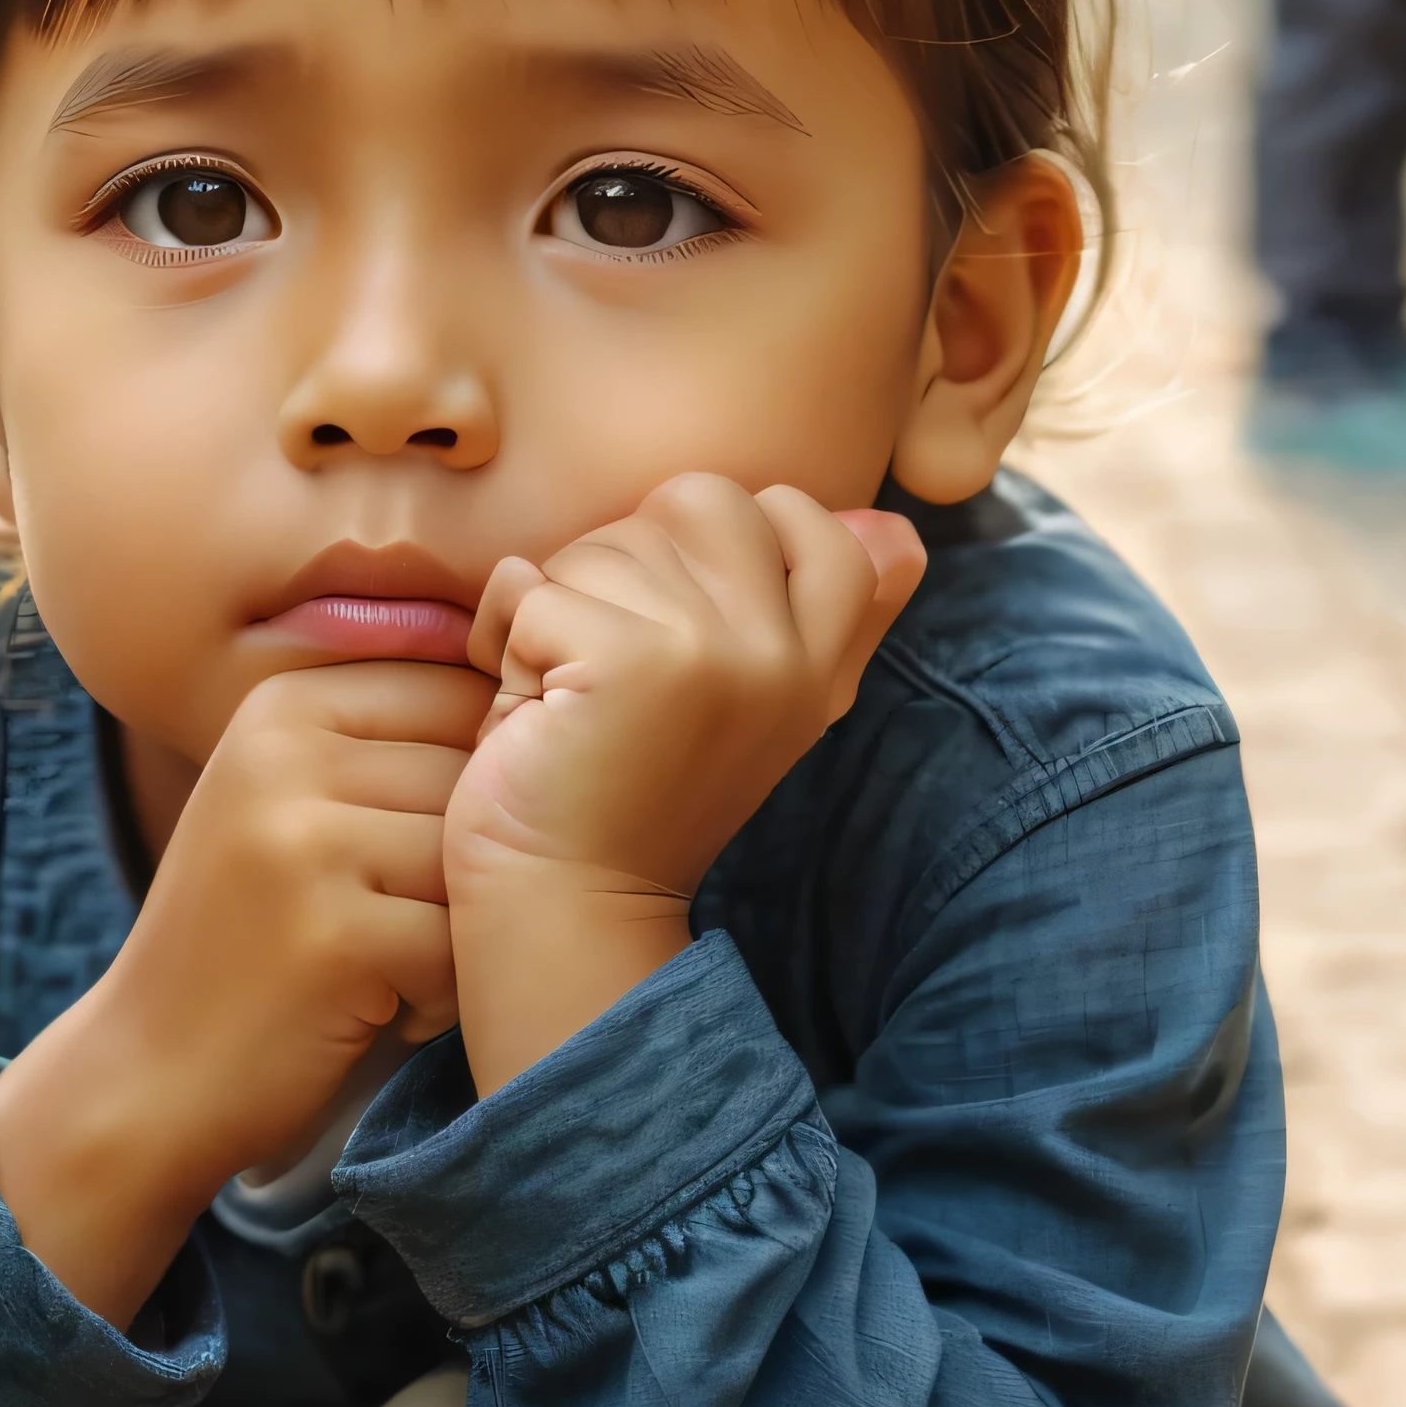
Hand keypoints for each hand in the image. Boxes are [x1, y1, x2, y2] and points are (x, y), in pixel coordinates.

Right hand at [0, 659, 487, 1325]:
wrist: (149, 1072)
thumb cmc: (247, 934)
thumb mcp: (285, 799)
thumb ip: (382, 737)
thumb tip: (529, 676)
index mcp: (282, 705)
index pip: (451, 686)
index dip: (475, 774)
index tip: (414, 848)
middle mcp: (286, 755)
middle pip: (471, 771)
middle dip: (471, 856)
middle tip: (403, 920)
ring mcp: (303, 843)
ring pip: (471, 855)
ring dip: (458, 925)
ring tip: (396, 962)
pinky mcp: (332, 937)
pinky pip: (455, 941)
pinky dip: (441, 991)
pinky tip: (387, 1009)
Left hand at [446, 475, 924, 1092]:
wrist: (569, 907)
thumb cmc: (637, 788)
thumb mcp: (754, 699)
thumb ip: (824, 614)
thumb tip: (901, 531)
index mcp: (818, 660)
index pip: (808, 517)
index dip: (725, 542)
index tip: (688, 633)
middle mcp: (783, 652)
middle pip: (696, 499)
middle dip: (627, 562)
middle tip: (615, 661)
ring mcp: (714, 652)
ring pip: (601, 542)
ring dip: (558, 606)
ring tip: (573, 695)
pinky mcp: (628, 658)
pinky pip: (534, 587)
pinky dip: (505, 640)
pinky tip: (530, 707)